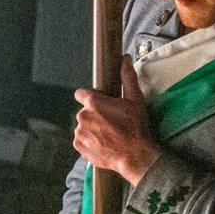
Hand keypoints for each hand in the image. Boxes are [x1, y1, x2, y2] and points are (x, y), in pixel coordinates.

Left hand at [72, 57, 159, 186]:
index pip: (80, 94)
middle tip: (111, 122)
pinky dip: (89, 141)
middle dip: (95, 115)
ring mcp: (79, 132)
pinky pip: (81, 140)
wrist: (135, 155)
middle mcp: (82, 116)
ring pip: (83, 126)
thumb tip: (125, 58)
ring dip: (92, 129)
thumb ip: (127, 77)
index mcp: (93, 103)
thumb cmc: (135, 127)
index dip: (89, 97)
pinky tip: (103, 143)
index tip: (98, 103)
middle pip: (85, 112)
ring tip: (109, 134)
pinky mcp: (78, 146)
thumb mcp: (135, 99)